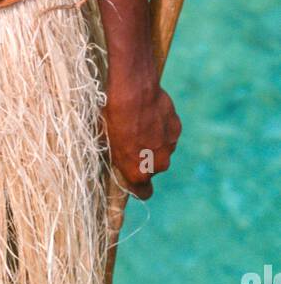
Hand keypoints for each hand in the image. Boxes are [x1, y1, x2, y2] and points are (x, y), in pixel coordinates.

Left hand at [101, 64, 181, 200]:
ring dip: (154, 141)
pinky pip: (168, 134)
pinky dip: (162, 127)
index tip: (133, 174)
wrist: (134, 90)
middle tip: (132, 138)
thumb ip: (118, 156)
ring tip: (140, 121)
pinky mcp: (177, 131)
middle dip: (144, 157)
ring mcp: (169, 148)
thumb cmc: (114, 115)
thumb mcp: (106, 139)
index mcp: (137, 173)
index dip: (138, 186)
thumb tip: (119, 156)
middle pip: (153, 168)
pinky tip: (151, 113)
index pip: (144, 193)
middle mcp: (157, 165)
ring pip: (162, 150)